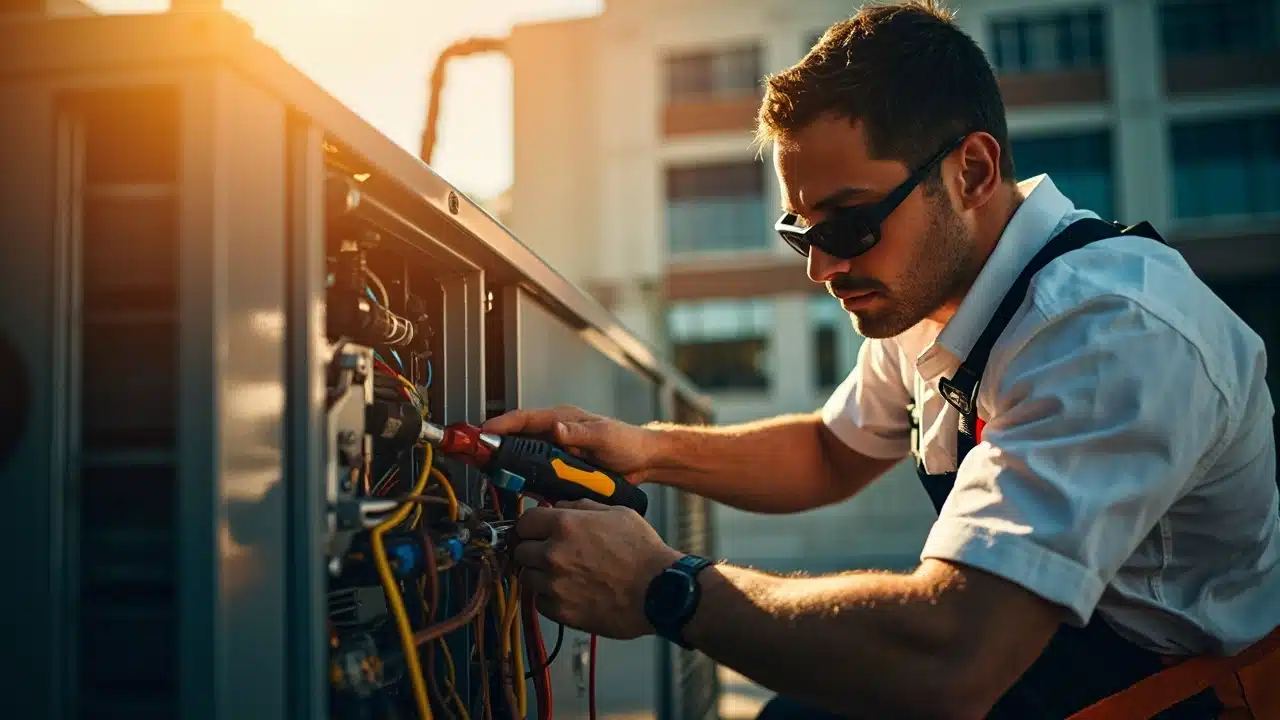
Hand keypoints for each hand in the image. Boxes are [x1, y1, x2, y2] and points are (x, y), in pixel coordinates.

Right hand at [482, 405, 660, 482]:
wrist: (644, 461)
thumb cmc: (628, 442)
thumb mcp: (604, 437)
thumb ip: (580, 434)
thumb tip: (555, 429)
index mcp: (562, 419)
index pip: (525, 419)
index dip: (502, 425)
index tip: (484, 434)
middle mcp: (556, 433)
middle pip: (518, 438)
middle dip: (496, 446)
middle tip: (477, 458)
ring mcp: (557, 452)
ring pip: (524, 457)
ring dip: (508, 465)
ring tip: (490, 475)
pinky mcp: (562, 469)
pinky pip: (537, 473)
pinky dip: (526, 480)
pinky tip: (518, 489)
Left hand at [513, 499, 682, 638]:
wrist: (658, 591)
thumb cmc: (643, 552)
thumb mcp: (617, 513)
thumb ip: (581, 507)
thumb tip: (558, 507)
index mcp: (565, 525)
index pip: (524, 521)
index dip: (530, 526)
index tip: (535, 531)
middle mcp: (553, 554)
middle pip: (520, 550)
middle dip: (532, 550)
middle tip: (549, 553)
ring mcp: (554, 584)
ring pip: (526, 577)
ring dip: (539, 575)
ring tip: (562, 575)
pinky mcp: (561, 611)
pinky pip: (539, 602)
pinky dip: (549, 598)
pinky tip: (569, 593)